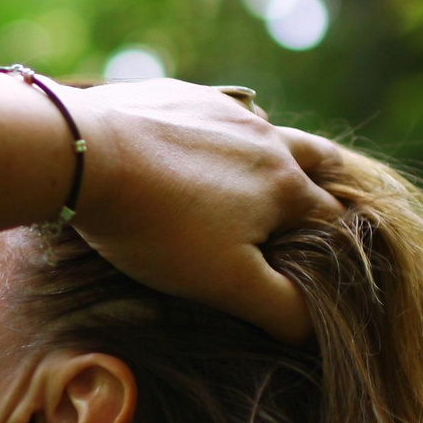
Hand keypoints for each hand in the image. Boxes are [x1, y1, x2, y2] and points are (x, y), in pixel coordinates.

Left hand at [65, 80, 344, 343]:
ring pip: (265, 127)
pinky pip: (213, 109)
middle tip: (314, 203)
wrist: (87, 156)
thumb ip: (282, 308)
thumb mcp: (226, 283)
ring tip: (254, 175)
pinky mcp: (179, 93)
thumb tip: (315, 328)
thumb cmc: (159, 227)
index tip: (323, 263)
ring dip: (270, 151)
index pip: (332, 217)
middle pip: (317, 156)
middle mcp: (265, 137)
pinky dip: (218, 131)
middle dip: (323, 181)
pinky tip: (194, 146)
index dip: (335, 244)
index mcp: (285, 184)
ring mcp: (221, 108)